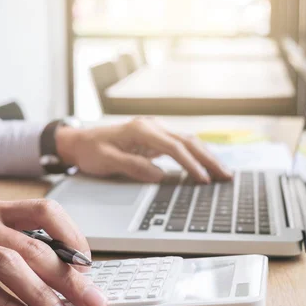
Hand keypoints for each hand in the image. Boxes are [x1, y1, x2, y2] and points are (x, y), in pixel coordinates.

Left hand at [56, 117, 232, 182]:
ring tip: (223, 172)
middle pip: (187, 141)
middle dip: (208, 159)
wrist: (80, 141)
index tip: (203, 179)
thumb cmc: (91, 151)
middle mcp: (151, 126)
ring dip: (206, 156)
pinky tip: (206, 165)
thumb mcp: (107, 161)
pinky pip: (180, 145)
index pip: (174, 147)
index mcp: (141, 130)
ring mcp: (155, 130)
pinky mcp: (155, 138)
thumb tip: (160, 176)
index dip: (191, 164)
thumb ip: (133, 167)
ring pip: (188, 141)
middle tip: (226, 176)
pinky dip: (196, 154)